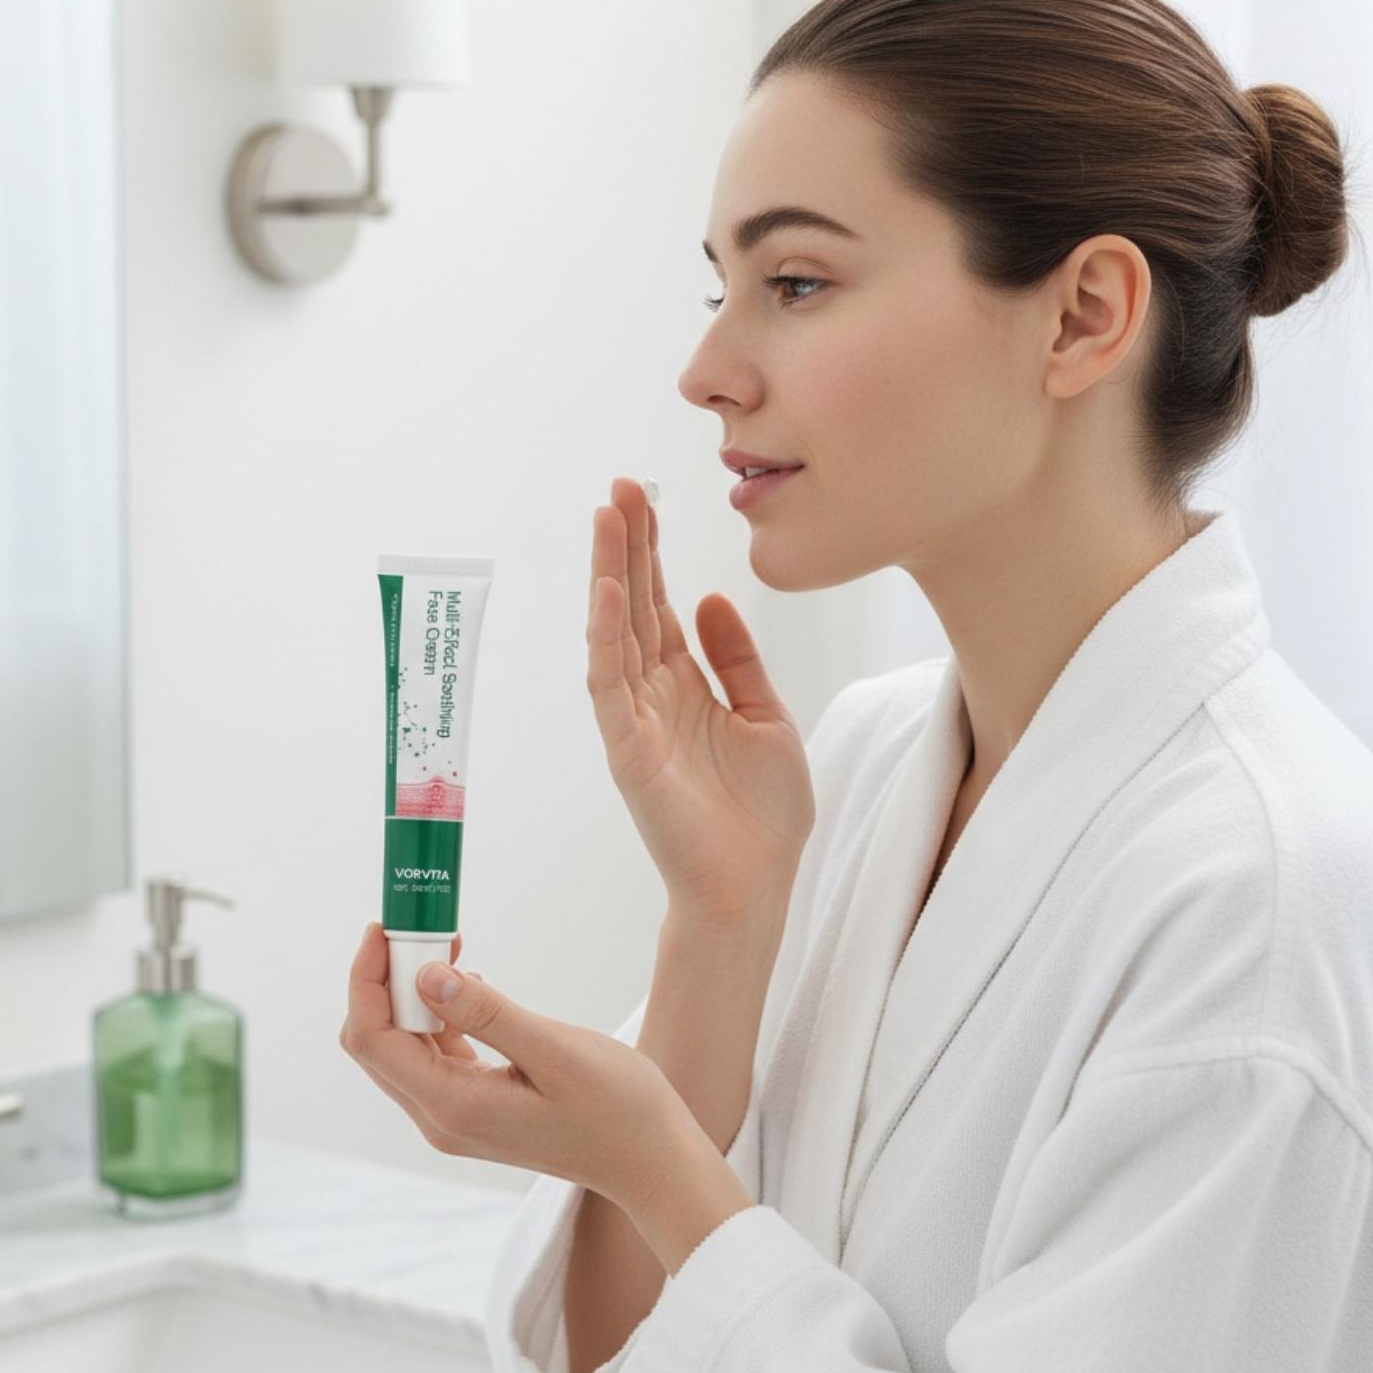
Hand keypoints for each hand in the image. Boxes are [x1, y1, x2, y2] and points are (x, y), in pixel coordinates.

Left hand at [339, 921, 701, 1214]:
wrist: (650, 1158)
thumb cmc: (616, 1107)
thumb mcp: (554, 1049)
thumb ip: (486, 1015)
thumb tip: (425, 975)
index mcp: (451, 1107)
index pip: (372, 1039)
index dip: (366, 979)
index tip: (384, 927)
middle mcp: (441, 1119)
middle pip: (379, 1042)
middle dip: (387, 980)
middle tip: (424, 929)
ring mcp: (457, 1118)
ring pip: (405, 1048)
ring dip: (415, 995)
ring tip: (450, 947)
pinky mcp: (476, 1110)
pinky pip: (437, 1056)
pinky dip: (441, 1016)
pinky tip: (472, 986)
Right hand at [589, 477, 815, 924]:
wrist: (757, 886)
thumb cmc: (762, 815)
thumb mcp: (765, 716)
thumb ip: (737, 660)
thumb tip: (709, 598)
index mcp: (685, 687)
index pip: (662, 606)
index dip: (654, 553)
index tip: (648, 498)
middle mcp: (652, 696)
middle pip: (634, 606)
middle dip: (628, 546)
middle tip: (622, 485)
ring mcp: (635, 721)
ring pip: (616, 632)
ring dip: (610, 573)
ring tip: (608, 515)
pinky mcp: (628, 750)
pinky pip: (610, 682)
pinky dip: (607, 635)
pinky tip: (610, 589)